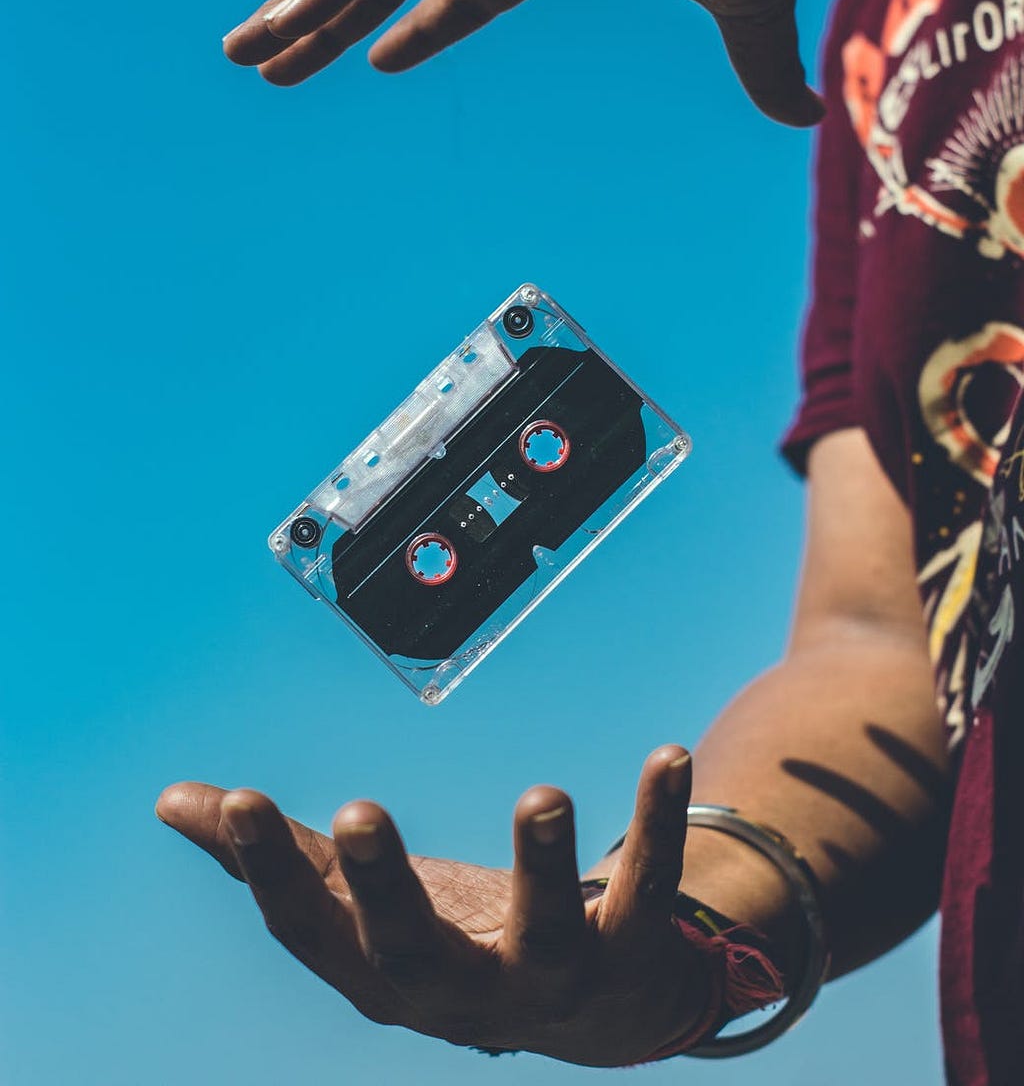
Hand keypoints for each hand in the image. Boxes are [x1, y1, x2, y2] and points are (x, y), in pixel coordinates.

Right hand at [156, 745, 709, 1064]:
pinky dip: (658, 826)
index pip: (309, 925)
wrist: (589, 1008)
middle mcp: (457, 990)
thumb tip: (173, 800)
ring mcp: (547, 980)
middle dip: (382, 888)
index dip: (266, 868)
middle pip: (410, 949)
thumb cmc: (451, 937)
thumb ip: (273, 853)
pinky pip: (647, 888)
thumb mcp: (359, 902)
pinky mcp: (626, 951)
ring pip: (545, 933)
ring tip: (542, 795)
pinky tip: (668, 755)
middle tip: (357, 812)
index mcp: (379, 968)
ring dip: (544, 867)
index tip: (237, 796)